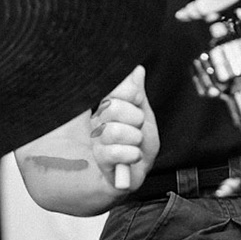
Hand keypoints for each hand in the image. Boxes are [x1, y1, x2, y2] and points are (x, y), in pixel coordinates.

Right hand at [91, 65, 158, 192]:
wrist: (139, 169)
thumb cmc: (139, 141)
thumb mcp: (143, 113)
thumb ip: (137, 92)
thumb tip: (137, 70)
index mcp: (106, 105)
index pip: (112, 88)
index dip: (130, 94)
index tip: (137, 102)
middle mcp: (97, 120)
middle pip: (112, 107)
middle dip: (135, 119)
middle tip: (138, 127)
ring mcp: (97, 140)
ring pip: (114, 131)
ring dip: (135, 139)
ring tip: (136, 144)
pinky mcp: (100, 159)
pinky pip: (115, 152)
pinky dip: (132, 154)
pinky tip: (134, 156)